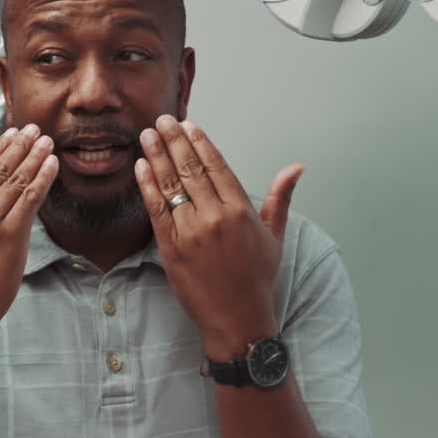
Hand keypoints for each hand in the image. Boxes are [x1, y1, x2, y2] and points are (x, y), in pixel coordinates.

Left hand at [133, 115, 303, 358]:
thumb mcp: (275, 235)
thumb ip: (280, 197)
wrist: (236, 316)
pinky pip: (156, 210)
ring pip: (171, 185)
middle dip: (175, 141)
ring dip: (157, 156)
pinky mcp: (170, 247)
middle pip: (191, 170)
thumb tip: (296, 167)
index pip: (217, 167)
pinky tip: (141, 167)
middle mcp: (215, 218)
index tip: (189, 125)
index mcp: (241, 212)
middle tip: (162, 121)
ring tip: (147, 135)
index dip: (201, 144)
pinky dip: (147, 186)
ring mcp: (190, 232)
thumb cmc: (257, 276)